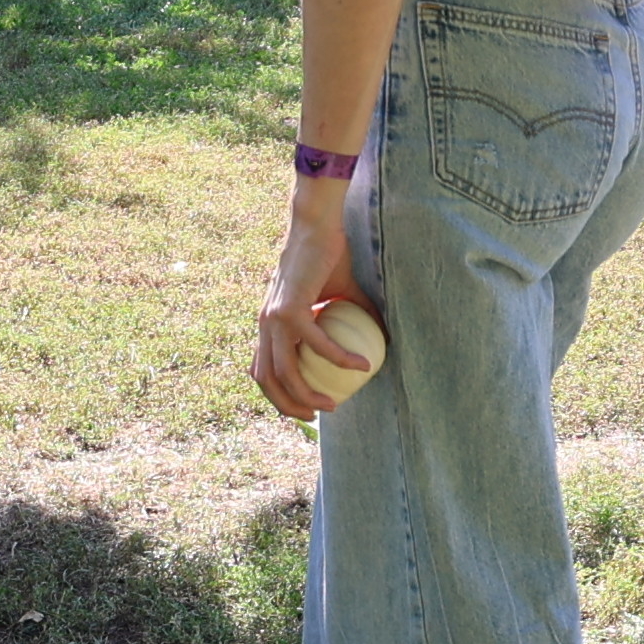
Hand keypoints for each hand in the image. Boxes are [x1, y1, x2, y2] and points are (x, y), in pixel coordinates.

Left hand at [251, 176, 360, 420]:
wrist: (317, 227)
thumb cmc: (327, 257)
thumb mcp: (339, 296)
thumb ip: (353, 320)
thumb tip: (381, 342)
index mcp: (269, 324)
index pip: (261, 369)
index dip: (276, 395)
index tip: (303, 406)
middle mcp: (265, 324)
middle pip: (266, 380)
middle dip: (287, 406)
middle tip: (316, 416)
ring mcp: (274, 318)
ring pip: (284, 371)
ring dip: (307, 395)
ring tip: (333, 405)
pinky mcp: (291, 309)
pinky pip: (318, 344)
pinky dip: (339, 359)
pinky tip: (361, 366)